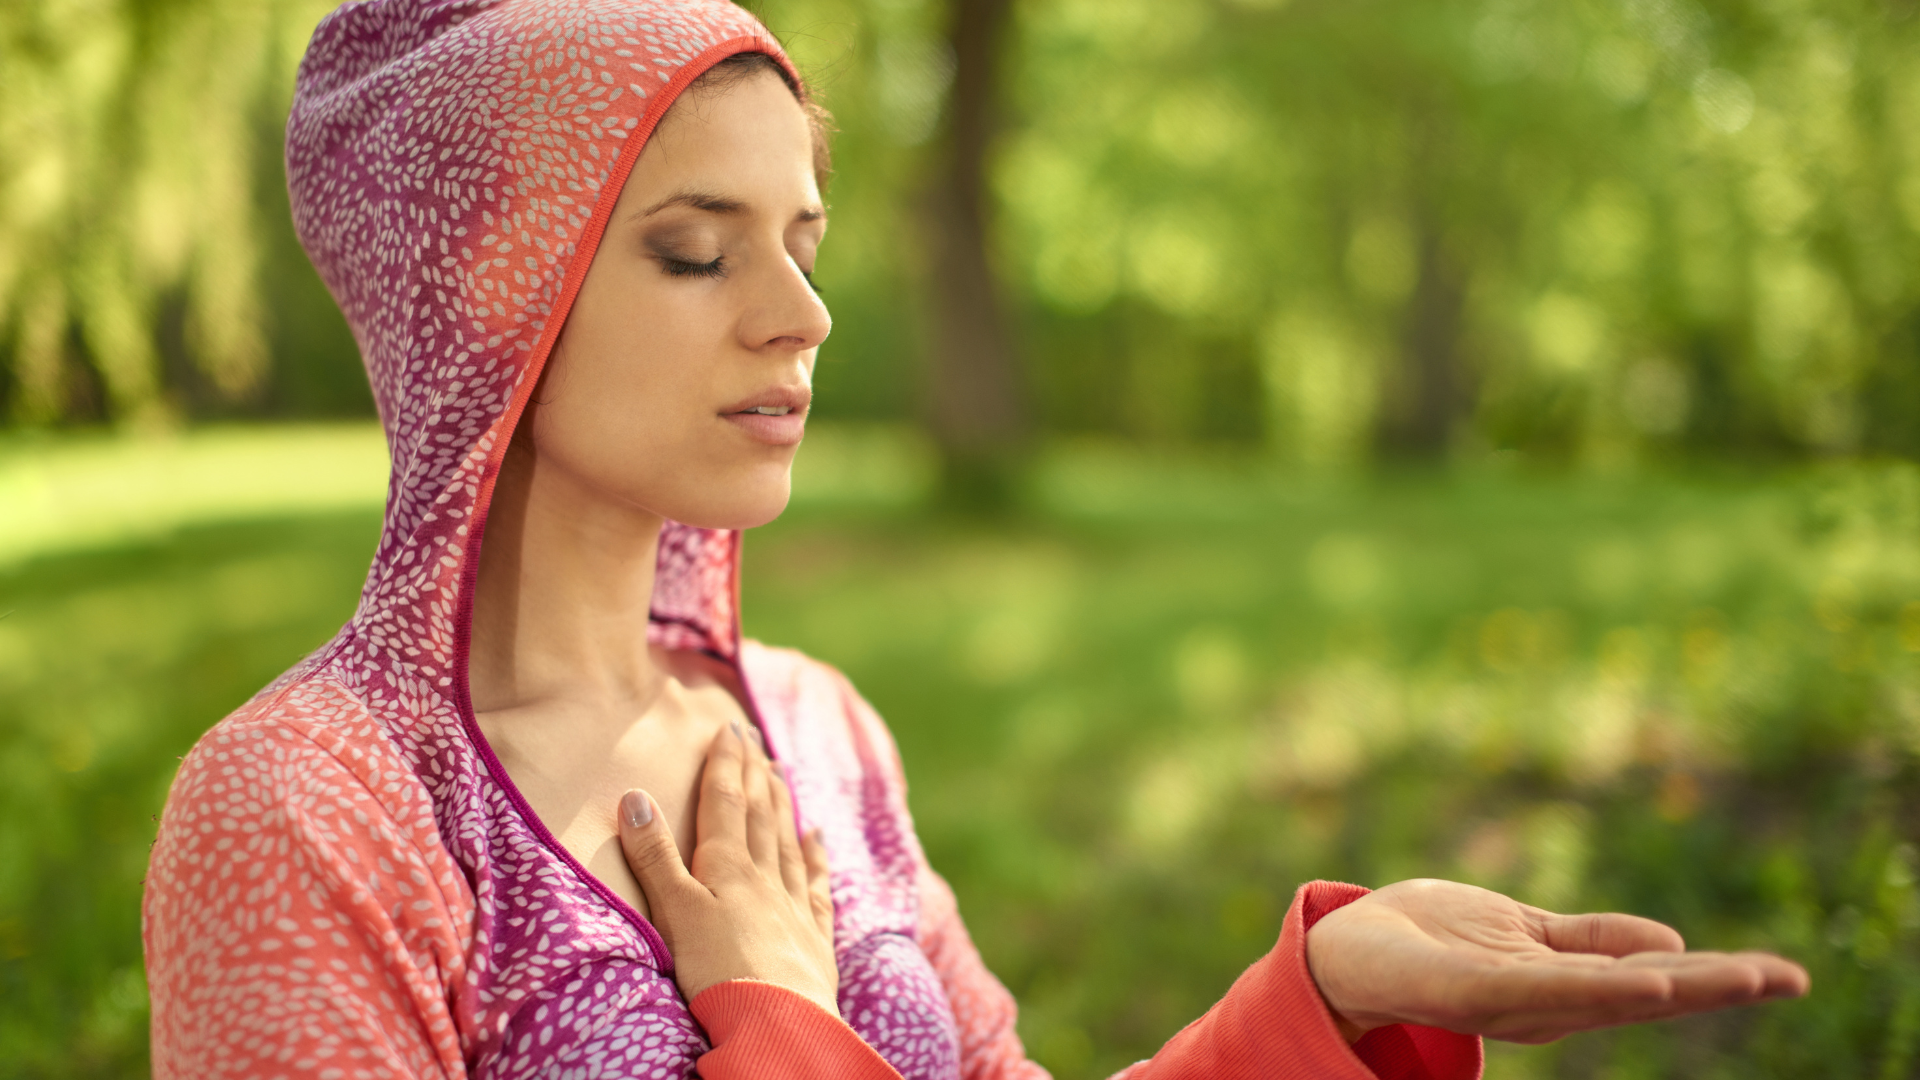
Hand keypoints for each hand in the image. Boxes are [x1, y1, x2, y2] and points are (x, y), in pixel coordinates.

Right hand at [617, 721, 838, 1016]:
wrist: (779, 1023)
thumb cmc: (718, 969)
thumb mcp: (674, 910)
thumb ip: (655, 855)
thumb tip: (634, 796)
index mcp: (728, 866)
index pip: (726, 802)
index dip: (726, 763)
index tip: (729, 727)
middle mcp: (765, 876)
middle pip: (760, 813)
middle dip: (753, 772)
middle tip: (753, 737)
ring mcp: (793, 904)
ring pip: (787, 841)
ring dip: (782, 803)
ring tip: (781, 771)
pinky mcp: (813, 936)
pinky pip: (816, 883)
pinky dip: (816, 855)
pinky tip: (817, 835)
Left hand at [1306, 879, 1808, 1043]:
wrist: (1345, 953)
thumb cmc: (1435, 942)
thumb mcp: (1528, 934)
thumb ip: (1592, 941)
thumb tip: (1670, 941)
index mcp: (1564, 982)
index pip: (1654, 976)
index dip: (1720, 977)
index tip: (1787, 974)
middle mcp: (1548, 1001)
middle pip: (1647, 990)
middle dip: (1720, 986)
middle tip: (1792, 979)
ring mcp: (1513, 1000)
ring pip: (1607, 994)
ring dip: (1676, 986)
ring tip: (1740, 978)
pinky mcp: (1473, 992)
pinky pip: (1544, 990)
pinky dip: (1599, 988)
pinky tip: (1650, 985)